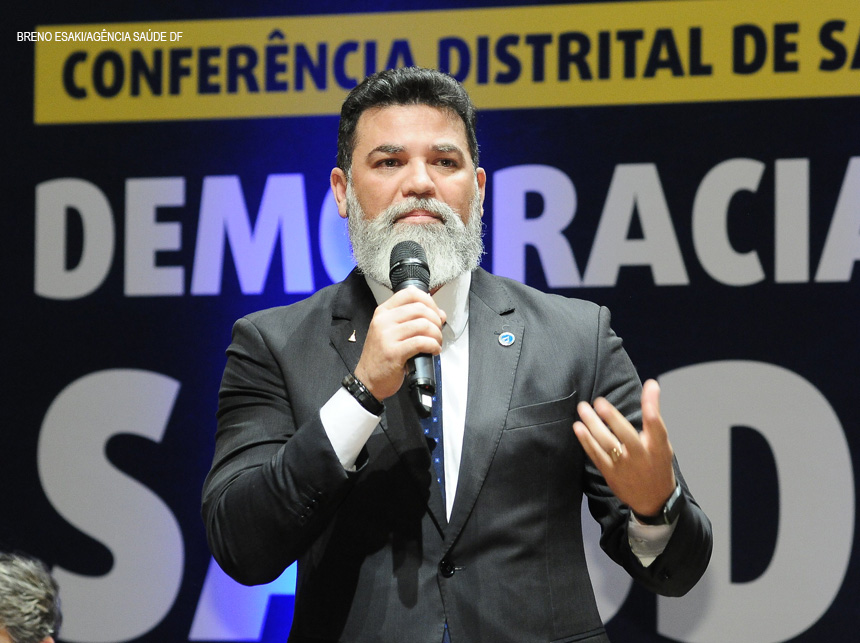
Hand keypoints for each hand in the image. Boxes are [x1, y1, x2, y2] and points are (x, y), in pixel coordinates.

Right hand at [354, 286, 445, 400]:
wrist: (367, 380)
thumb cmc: (381, 356)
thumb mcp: (390, 332)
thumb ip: (412, 320)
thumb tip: (440, 314)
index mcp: (383, 312)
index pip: (410, 293)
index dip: (429, 301)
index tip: (435, 312)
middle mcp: (384, 321)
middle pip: (420, 308)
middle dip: (436, 320)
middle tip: (438, 331)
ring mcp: (387, 336)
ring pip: (423, 325)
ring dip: (436, 334)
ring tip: (436, 342)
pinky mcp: (394, 352)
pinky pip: (421, 342)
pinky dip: (433, 345)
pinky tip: (434, 350)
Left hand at [572, 379, 676, 516]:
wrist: (654, 500)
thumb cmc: (657, 464)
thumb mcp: (662, 443)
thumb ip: (653, 417)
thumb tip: (651, 385)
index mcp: (658, 447)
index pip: (657, 425)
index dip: (653, 406)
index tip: (650, 387)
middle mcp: (641, 456)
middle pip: (626, 435)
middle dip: (612, 418)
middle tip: (599, 402)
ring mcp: (624, 466)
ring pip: (606, 443)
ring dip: (592, 425)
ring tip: (582, 409)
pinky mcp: (610, 473)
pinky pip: (596, 454)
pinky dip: (586, 441)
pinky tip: (578, 428)